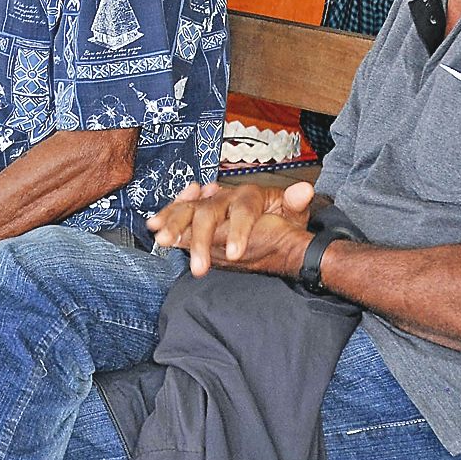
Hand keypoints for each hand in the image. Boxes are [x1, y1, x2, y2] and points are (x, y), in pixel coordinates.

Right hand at [148, 181, 315, 278]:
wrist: (268, 214)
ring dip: (174, 225)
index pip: (243, 213)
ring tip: (162, 240)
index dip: (239, 232)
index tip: (235, 255)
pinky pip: (179, 210)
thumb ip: (296, 203)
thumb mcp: (294, 212)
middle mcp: (226, 197)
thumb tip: (304, 191)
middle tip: (197, 268)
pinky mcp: (198, 211)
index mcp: (250, 197)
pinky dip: (167, 215)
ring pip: (188, 211)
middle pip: (208, 215)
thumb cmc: (281, 216)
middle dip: (199, 241)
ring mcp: (209, 203)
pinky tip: (156, 224)